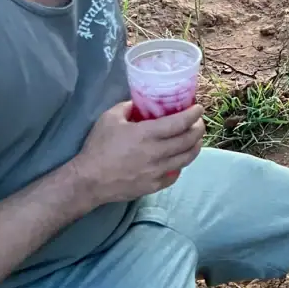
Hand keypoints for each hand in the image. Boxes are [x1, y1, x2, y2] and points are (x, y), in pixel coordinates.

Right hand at [71, 101, 204, 206]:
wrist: (89, 181)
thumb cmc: (98, 147)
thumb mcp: (110, 118)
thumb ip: (128, 107)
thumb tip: (140, 102)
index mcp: (147, 134)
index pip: (180, 123)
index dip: (193, 114)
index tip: (198, 108)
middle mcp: (156, 153)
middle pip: (188, 141)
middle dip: (199, 129)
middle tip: (199, 122)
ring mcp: (157, 172)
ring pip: (186, 159)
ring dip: (195, 147)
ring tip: (196, 139)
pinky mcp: (154, 185)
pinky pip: (175, 174)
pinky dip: (181, 164)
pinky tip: (180, 158)